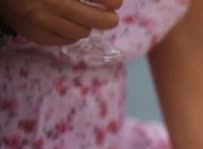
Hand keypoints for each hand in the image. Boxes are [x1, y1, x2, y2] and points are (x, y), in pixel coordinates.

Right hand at [0, 0, 121, 45]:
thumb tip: (109, 1)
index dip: (110, 1)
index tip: (117, 3)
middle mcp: (52, 4)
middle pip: (93, 19)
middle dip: (107, 19)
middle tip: (111, 18)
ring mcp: (42, 21)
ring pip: (81, 32)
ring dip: (87, 26)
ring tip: (86, 20)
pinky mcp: (35, 35)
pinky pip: (65, 40)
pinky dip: (71, 35)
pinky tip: (69, 26)